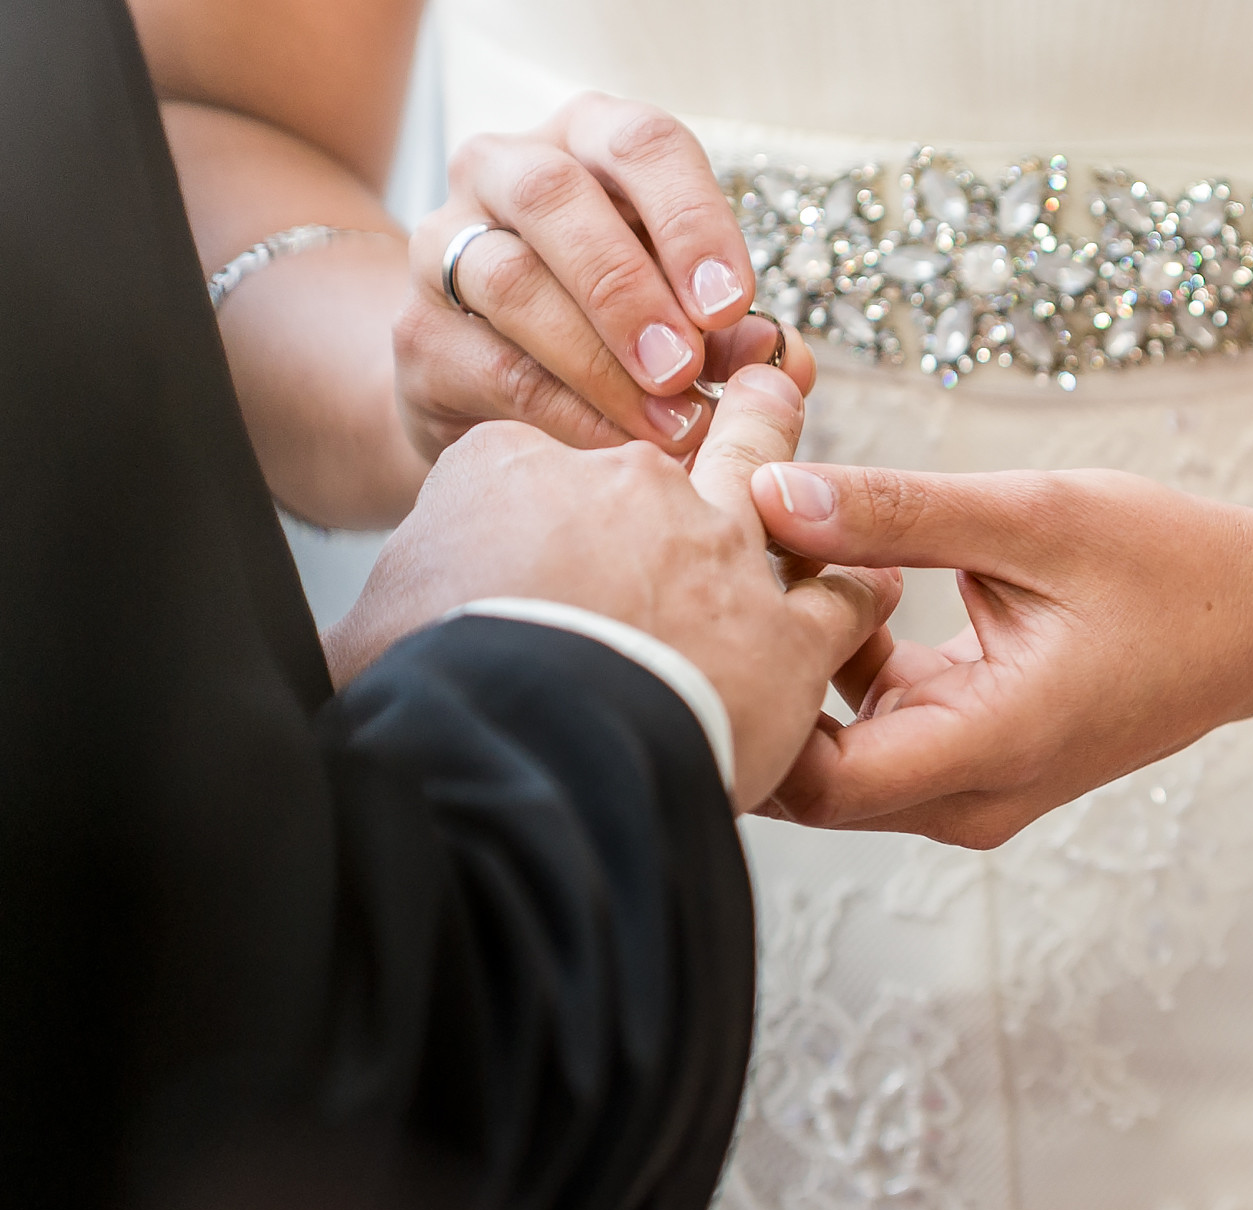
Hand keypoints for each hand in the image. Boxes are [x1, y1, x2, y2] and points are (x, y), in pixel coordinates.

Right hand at [326, 368, 898, 809]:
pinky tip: (874, 587)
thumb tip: (343, 652)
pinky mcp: (785, 632)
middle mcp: (625, 485)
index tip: (565, 509)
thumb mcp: (363, 633)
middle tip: (755, 380)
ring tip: (822, 459)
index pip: (533, 451)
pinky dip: (858, 591)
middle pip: (671, 424)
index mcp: (508, 468)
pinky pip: (843, 594)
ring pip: (771, 480)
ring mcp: (718, 550)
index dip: (552, 484)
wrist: (517, 752)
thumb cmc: (425, 695)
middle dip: (713, 401)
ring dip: (791, 462)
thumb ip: (379, 615)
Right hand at [398, 92, 812, 462]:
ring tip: (667, 425)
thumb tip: (786, 362)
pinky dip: (565, 413)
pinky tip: (618, 449)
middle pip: (554, 197)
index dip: (692, 221)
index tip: (733, 306)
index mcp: (589, 141)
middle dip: (630, 289)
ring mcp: (445, 247)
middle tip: (685, 368)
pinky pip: (491, 367)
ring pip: (510, 281)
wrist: (489, 384)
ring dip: (599, 360)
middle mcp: (504, 170)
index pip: (642, 144)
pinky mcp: (419, 335)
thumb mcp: (687, 314)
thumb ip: (736, 333)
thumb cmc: (616, 328)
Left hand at [748, 463, 1252, 846]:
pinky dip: (848, 664)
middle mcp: (974, 794)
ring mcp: (973, 787)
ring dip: (804, 665)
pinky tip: (859, 578)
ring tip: (797, 555)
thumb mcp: (1036, 517)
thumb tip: (768, 492)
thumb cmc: (1174, 569)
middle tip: (736, 566)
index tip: (724, 603)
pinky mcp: (973, 760)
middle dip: (763, 680)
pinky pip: (876, 731)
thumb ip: (898, 511)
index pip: (818, 783)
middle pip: (811, 779)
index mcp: (995, 745)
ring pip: (837, 757)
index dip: (752, 705)